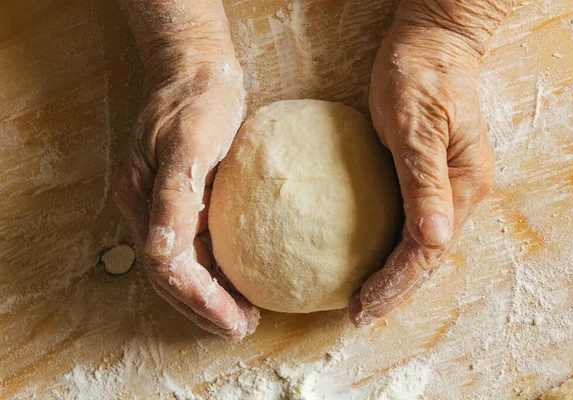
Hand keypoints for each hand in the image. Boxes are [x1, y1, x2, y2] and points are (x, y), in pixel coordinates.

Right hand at [112, 35, 258, 338]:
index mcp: (144, 199)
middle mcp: (148, 210)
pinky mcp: (182, 200)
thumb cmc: (196, 100)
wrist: (195, 70)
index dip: (202, 300)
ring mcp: (163, 207)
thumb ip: (174, 196)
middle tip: (242, 327)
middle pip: (172, 277)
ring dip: (208, 296)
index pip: (169, 268)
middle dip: (205, 308)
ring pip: (181, 268)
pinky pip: (193, 247)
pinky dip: (212, 272)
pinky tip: (236, 280)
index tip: (236, 320)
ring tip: (241, 316)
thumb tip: (160, 253)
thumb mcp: (189, 142)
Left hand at [349, 23, 494, 323]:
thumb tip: (435, 239)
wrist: (430, 43)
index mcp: (463, 185)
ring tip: (364, 300)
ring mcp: (445, 186)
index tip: (365, 305)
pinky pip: (409, 224)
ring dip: (394, 276)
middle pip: (427, 257)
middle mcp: (459, 193)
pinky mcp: (425, 177)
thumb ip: (426, 182)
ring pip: (420, 245)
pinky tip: (371, 260)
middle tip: (358, 314)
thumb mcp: (419, 126)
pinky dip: (391, 250)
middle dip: (395, 290)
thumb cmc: (422, 76)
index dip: (397, 282)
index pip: (428, 250)